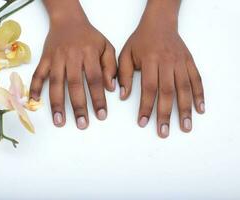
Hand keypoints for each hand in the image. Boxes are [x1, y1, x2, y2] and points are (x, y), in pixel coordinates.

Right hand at [30, 1, 115, 129]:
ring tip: (59, 121)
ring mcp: (56, 58)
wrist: (68, 20)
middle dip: (78, 106)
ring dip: (56, 103)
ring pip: (56, 82)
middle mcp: (72, 57)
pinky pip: (38, 74)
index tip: (101, 115)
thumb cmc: (89, 36)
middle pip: (75, 84)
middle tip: (81, 124)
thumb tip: (111, 88)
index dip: (98, 99)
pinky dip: (35, 87)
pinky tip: (34, 101)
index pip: (95, 80)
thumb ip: (110, 66)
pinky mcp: (44, 58)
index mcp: (89, 54)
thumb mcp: (107, 46)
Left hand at [118, 1, 204, 137]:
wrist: (159, 24)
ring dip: (186, 109)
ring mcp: (180, 62)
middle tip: (164, 132)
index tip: (143, 122)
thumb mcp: (126, 54)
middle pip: (168, 91)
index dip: (146, 106)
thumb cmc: (140, 41)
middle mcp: (167, 62)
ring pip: (185, 88)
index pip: (149, 88)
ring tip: (186, 126)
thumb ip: (124, 75)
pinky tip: (200, 109)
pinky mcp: (189, 62)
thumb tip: (123, 96)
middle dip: (166, 114)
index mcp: (150, 60)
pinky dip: (199, 94)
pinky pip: (196, 79)